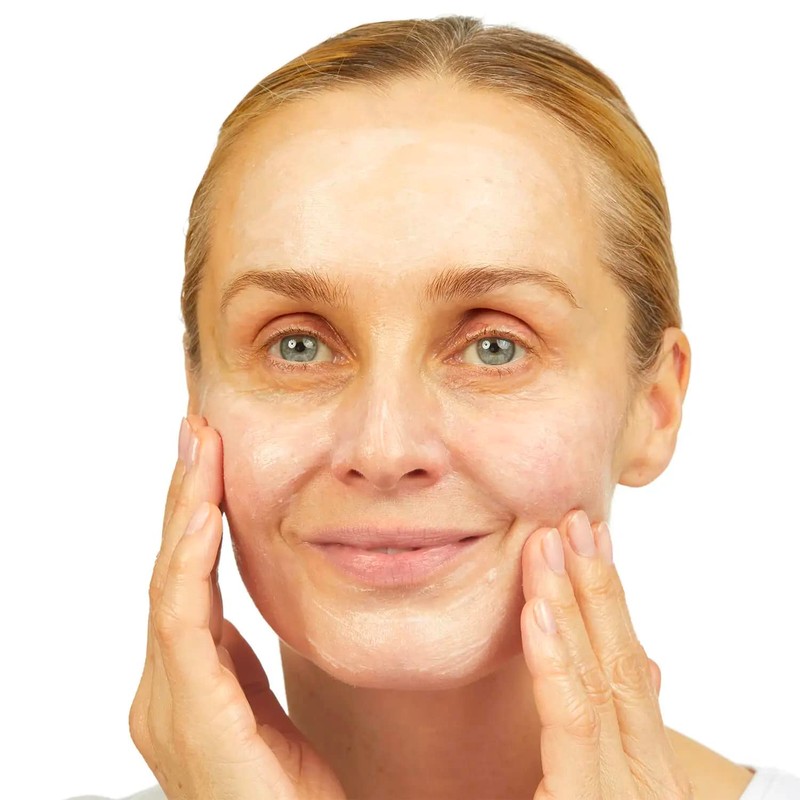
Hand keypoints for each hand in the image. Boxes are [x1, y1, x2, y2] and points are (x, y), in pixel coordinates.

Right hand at [129, 415, 345, 799]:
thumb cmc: (289, 791)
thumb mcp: (265, 705)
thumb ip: (242, 660)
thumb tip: (242, 603)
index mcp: (186, 682)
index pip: (184, 579)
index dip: (193, 513)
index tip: (209, 455)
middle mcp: (164, 691)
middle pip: (171, 571)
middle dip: (183, 496)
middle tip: (197, 430)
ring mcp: (168, 708)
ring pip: (171, 586)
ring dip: (185, 512)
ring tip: (200, 451)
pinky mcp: (190, 722)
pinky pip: (184, 628)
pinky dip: (189, 569)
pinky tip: (205, 520)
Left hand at [521, 510, 691, 798]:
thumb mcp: (596, 786)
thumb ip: (615, 732)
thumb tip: (651, 664)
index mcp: (647, 771)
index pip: (630, 671)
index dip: (610, 602)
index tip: (592, 544)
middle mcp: (646, 778)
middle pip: (619, 664)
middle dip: (595, 585)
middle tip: (575, 520)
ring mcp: (626, 794)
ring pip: (598, 679)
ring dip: (573, 601)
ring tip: (550, 542)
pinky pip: (573, 721)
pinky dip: (557, 660)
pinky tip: (539, 611)